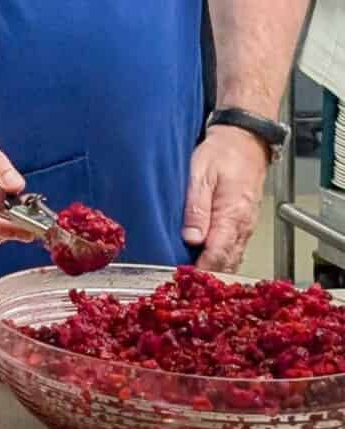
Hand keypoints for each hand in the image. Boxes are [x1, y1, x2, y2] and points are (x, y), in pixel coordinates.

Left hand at [184, 126, 270, 272]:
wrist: (245, 141)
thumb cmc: (221, 155)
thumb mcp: (201, 175)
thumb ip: (196, 208)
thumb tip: (192, 238)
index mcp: (232, 216)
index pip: (218, 254)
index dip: (202, 270)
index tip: (183, 280)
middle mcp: (243, 225)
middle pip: (226, 262)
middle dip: (207, 276)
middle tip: (183, 286)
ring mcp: (246, 226)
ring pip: (232, 258)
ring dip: (214, 269)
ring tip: (190, 280)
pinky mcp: (244, 223)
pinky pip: (234, 248)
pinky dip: (221, 259)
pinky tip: (204, 263)